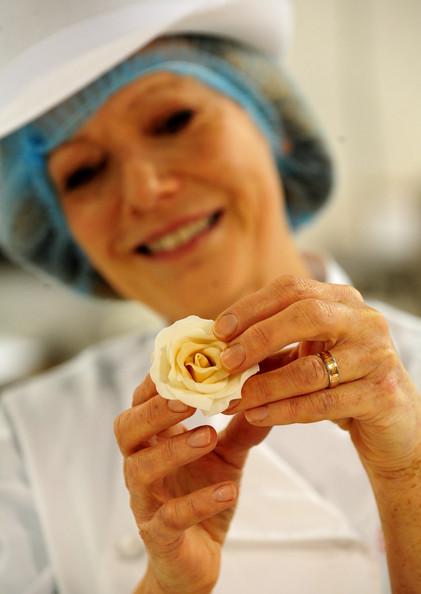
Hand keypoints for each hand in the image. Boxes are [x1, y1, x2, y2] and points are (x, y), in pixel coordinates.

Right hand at [114, 375, 269, 593]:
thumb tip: (265, 388)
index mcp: (153, 440)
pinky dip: (198, 502)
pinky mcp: (158, 535)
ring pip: (139, 469)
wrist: (197, 558)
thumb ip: (241, 425)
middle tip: (187, 397)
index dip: (156, 380)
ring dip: (173, 450)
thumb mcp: (228, 455)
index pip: (142, 401)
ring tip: (208, 435)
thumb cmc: (205, 494)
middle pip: (127, 428)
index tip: (182, 360)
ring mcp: (145, 500)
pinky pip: (170, 518)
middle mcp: (140, 464)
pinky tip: (228, 491)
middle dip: (153, 410)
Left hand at [214, 275, 420, 479]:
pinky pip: (323, 402)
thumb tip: (221, 349)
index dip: (251, 307)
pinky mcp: (382, 394)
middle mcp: (363, 321)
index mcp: (342, 301)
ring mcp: (376, 356)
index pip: (292, 289)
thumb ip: (273, 348)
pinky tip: (257, 416)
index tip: (219, 331)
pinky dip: (284, 411)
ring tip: (234, 400)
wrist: (394, 424)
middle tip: (226, 362)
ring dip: (264, 386)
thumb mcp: (309, 355)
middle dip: (258, 337)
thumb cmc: (343, 383)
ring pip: (310, 368)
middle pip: (306, 315)